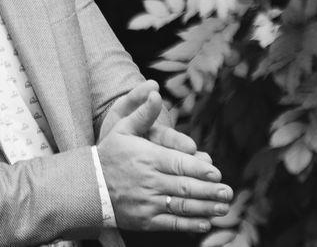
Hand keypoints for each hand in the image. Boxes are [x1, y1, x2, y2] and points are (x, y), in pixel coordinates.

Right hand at [96, 83, 232, 234]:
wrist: (88, 184)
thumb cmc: (110, 153)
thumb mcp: (122, 127)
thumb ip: (143, 112)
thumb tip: (156, 92)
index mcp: (147, 158)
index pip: (178, 164)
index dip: (199, 169)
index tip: (216, 173)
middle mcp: (149, 181)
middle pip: (184, 187)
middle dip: (209, 191)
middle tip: (227, 192)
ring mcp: (147, 202)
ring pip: (181, 207)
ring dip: (205, 208)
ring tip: (223, 207)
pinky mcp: (145, 220)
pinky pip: (171, 223)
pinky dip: (190, 225)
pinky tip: (205, 223)